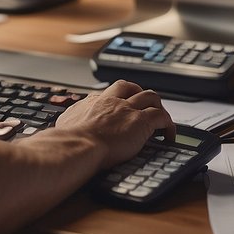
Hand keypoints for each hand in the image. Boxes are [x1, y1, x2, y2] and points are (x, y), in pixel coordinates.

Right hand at [54, 79, 174, 168]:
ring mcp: (128, 109)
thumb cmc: (69, 140)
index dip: (116, 99)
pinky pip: (161, 117)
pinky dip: (169, 125)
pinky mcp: (141, 122)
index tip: (119, 107)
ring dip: (157, 105)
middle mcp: (112, 101)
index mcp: (93, 102)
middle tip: (144, 104)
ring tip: (161, 118)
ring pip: (150, 97)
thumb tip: (66, 121)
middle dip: (139, 93)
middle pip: (130, 87)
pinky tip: (169, 135)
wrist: (79, 146)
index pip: (109, 93)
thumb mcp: (64, 123)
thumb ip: (69, 118)